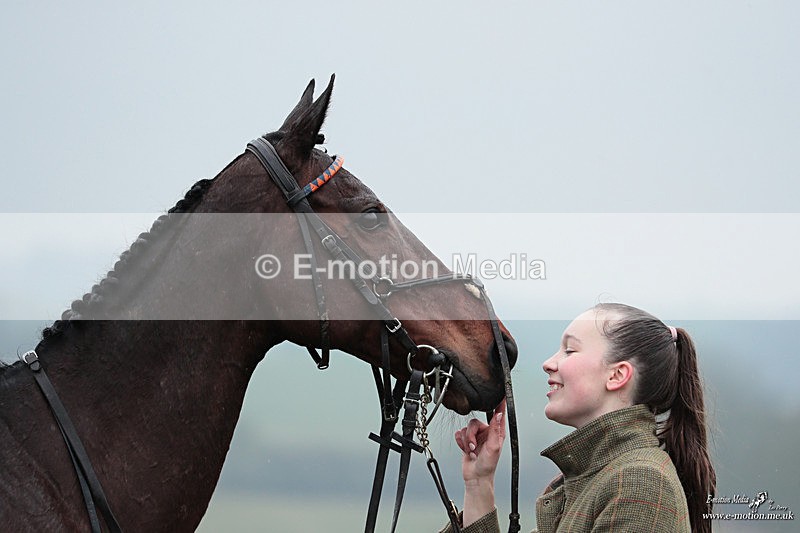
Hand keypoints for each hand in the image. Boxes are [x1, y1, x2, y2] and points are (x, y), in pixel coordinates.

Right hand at [454, 400, 505, 526]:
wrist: (475, 477)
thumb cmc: (487, 466)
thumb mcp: (493, 447)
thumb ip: (495, 429)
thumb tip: (499, 414)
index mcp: (496, 433)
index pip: (498, 414)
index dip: (499, 404)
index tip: (500, 393)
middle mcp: (487, 432)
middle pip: (475, 422)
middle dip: (471, 435)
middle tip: (473, 446)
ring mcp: (476, 436)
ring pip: (466, 428)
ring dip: (466, 441)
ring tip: (470, 451)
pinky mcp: (467, 440)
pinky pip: (459, 434)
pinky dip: (460, 442)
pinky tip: (465, 450)